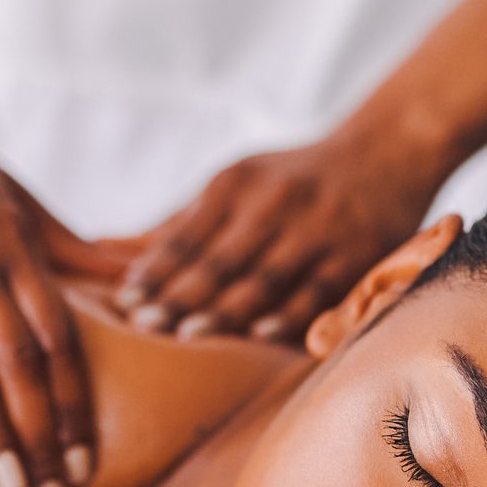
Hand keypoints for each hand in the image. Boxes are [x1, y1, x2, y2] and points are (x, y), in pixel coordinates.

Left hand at [114, 130, 439, 342]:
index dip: (154, 267)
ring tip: (187, 337)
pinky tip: (258, 334)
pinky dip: (287, 312)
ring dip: (225, 308)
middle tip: (142, 326)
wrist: (388, 149)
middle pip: (219, 257)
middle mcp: (273, 203)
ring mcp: (316, 229)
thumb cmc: (291, 180)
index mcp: (235, 185)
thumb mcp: (234, 186)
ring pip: (264, 275)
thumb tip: (98, 248)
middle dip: (179, 293)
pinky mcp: (356, 252)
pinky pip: (316, 289)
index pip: (186, 234)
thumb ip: (176, 225)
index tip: (123, 300)